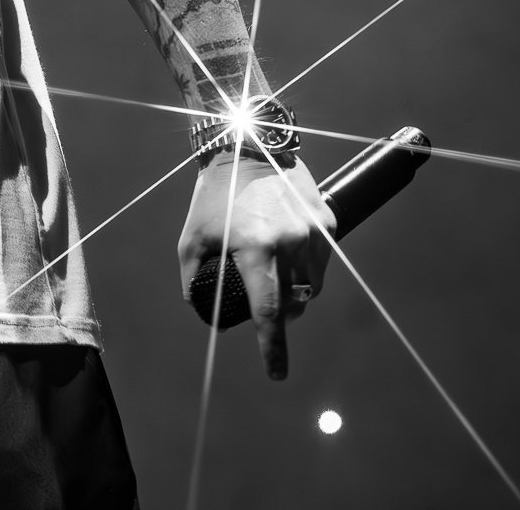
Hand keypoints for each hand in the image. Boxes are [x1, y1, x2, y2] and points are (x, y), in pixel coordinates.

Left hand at [178, 152, 335, 380]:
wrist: (248, 145)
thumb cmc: (215, 193)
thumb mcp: (192, 235)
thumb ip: (194, 277)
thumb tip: (200, 309)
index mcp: (257, 249)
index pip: (269, 313)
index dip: (273, 349)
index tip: (276, 374)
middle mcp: (290, 242)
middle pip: (294, 303)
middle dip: (281, 316)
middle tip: (266, 310)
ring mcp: (313, 231)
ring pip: (312, 285)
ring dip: (296, 291)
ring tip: (275, 273)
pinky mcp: (326, 220)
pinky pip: (322, 260)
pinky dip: (308, 267)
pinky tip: (290, 252)